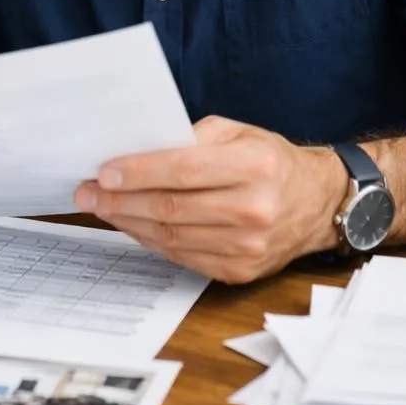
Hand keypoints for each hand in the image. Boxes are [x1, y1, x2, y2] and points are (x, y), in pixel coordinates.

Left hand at [73, 117, 349, 283]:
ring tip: (101, 208)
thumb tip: (138, 151)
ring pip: (171, 237)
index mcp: (256, 167)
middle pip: (171, 208)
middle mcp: (256, 210)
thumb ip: (193, 138)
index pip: (183, 170)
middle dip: (120, 201)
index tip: (103, 172)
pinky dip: (150, 241)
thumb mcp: (240, 132)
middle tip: (87, 193)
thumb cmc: (271, 161)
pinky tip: (131, 225)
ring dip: (127, 223)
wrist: (318, 203)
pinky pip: (182, 257)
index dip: (138, 173)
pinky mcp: (240, 271)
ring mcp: (249, 247)